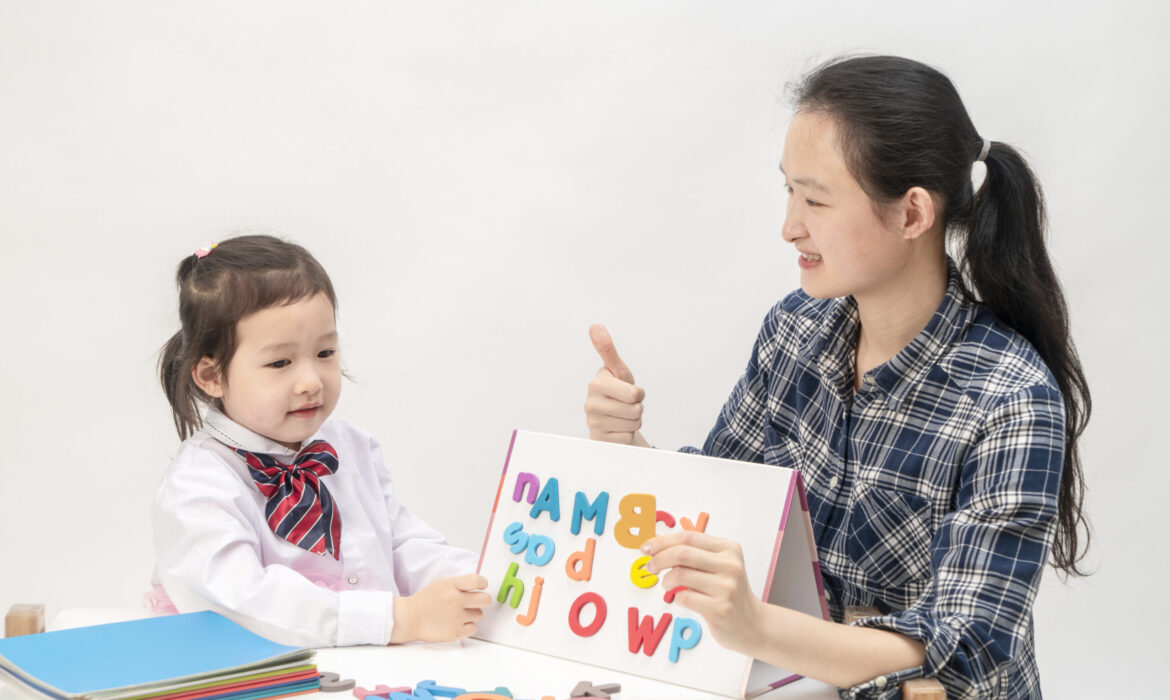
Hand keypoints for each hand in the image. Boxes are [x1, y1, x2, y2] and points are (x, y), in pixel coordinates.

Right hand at [391, 574, 490, 642]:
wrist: (410, 618)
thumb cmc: (426, 600)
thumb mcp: (442, 584)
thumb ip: (460, 584)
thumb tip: (479, 586)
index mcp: (451, 585)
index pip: (477, 581)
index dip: (483, 583)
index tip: (481, 586)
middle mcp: (455, 601)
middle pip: (485, 599)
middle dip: (483, 600)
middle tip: (476, 602)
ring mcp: (455, 618)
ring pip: (479, 615)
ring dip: (472, 614)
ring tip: (459, 613)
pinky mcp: (455, 632)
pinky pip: (473, 628)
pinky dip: (467, 626)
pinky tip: (457, 622)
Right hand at [585, 324, 648, 446]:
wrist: (609, 420)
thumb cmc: (617, 391)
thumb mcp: (617, 371)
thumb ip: (608, 350)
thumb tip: (595, 326)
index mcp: (596, 384)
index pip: (634, 394)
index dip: (638, 394)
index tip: (629, 391)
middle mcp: (591, 404)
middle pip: (636, 411)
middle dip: (636, 409)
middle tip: (626, 405)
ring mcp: (593, 423)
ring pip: (633, 425)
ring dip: (632, 422)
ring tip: (622, 416)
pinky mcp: (599, 440)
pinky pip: (627, 438)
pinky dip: (626, 435)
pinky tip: (617, 429)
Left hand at [642, 531, 763, 654]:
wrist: (751, 624)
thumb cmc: (728, 592)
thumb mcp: (718, 566)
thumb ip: (694, 554)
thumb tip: (657, 546)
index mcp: (729, 549)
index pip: (688, 537)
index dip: (662, 541)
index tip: (646, 547)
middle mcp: (730, 565)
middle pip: (682, 553)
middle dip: (658, 558)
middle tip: (649, 566)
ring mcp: (726, 588)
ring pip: (680, 575)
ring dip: (666, 580)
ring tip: (667, 585)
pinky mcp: (720, 609)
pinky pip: (684, 597)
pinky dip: (676, 597)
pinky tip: (684, 599)